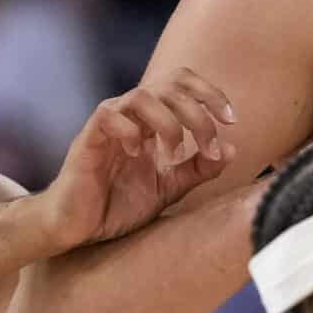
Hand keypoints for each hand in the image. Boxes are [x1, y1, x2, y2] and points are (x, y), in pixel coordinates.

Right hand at [38, 71, 237, 249]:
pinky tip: (139, 154)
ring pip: (142, 95)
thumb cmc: (119, 204)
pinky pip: (109, 115)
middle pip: (170, 84)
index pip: (182, 84)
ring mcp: (109, 124)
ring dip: (169, 123)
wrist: (81, 228)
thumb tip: (232, 149)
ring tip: (173, 154)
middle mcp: (132, 115)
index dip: (210, 93)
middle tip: (209, 145)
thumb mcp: (170, 188)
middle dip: (198, 112)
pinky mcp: (88, 139)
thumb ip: (198, 169)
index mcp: (152, 120)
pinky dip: (130, 130)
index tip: (231, 120)